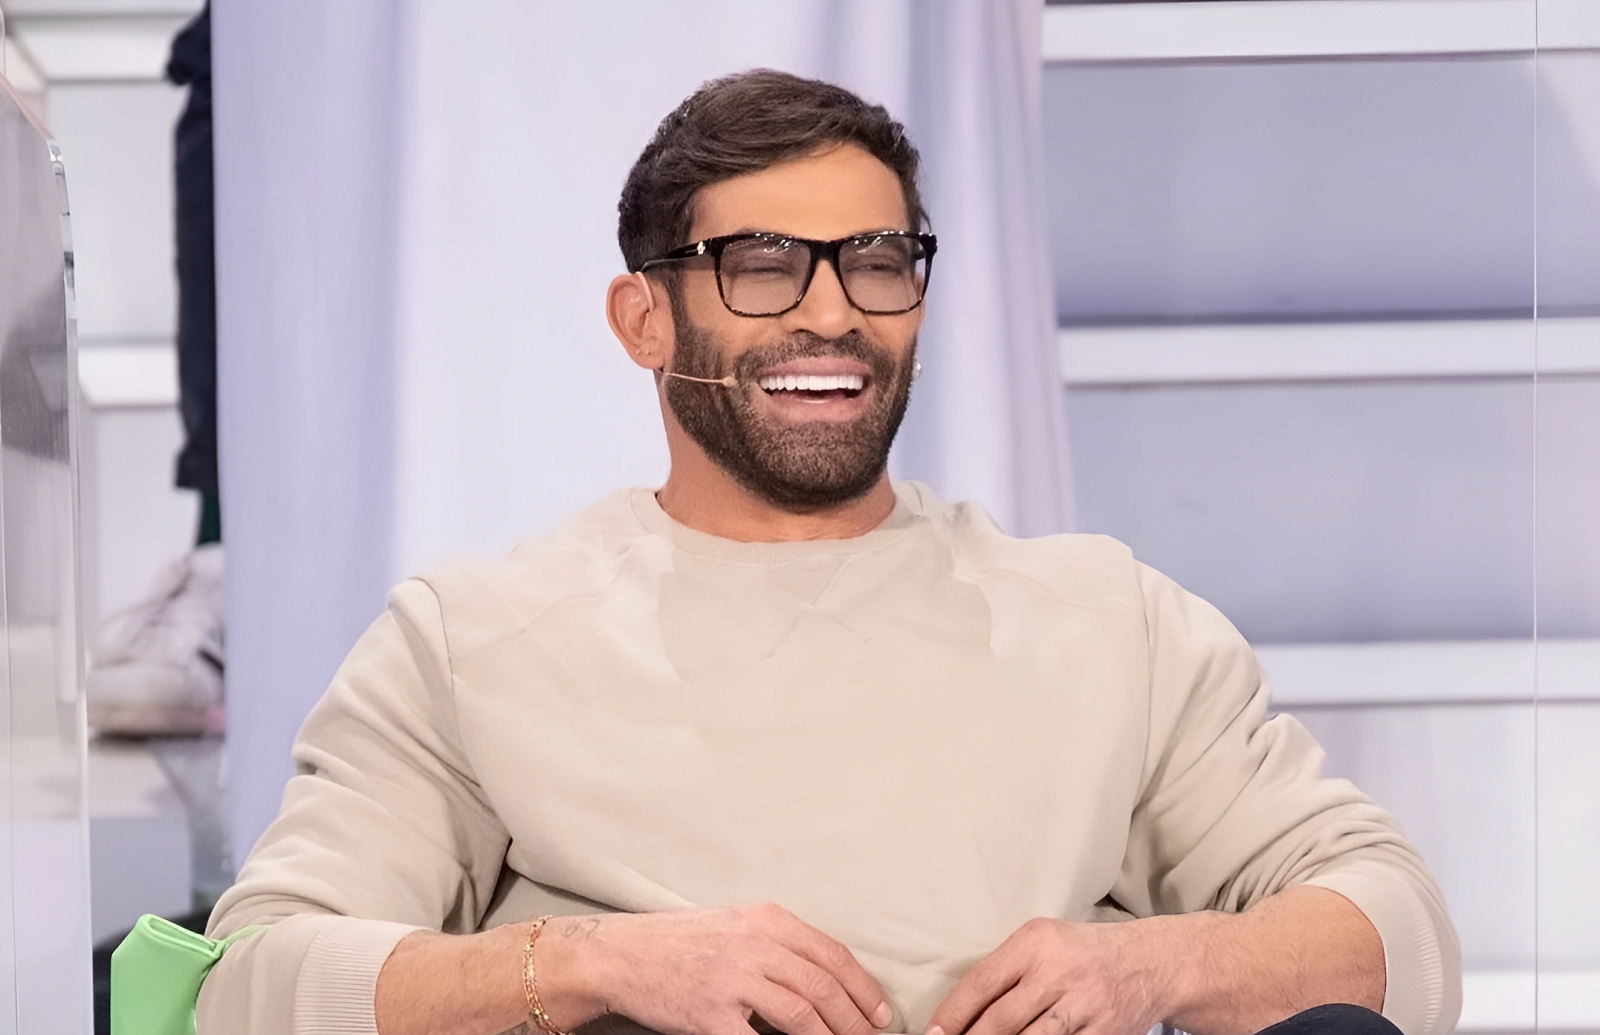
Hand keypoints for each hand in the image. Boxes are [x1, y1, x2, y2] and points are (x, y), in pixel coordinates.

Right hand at [557, 903, 893, 1034]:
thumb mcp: (737, 926)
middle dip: (856, 1018)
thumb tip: (826, 982)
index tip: (880, 1012)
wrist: (622, 954)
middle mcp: (755, 944)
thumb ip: (779, 947)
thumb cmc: (681, 942)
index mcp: (767, 920)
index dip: (864, 987)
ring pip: (803, 1012)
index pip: (832, 954)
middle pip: (824, 985)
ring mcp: (733, 979)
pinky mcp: (711, 1013)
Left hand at [924, 918, 1170, 1034]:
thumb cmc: (1083, 953)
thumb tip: (962, 1011)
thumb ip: (1008, 969)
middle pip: (1001, 1020)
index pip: (982, 982)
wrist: (1151, 963)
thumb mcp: (1044, 942)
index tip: (933, 1032)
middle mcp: (1058, 971)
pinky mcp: (1102, 1032)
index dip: (952, 1013)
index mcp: (1035, 942)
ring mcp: (1082, 1005)